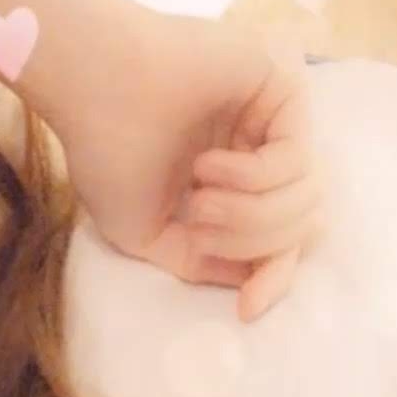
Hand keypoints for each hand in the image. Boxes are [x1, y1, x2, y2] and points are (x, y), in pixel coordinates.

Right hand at [53, 8, 322, 320]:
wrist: (91, 86)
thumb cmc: (108, 152)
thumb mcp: (151, 235)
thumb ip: (201, 262)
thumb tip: (250, 280)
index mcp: (236, 180)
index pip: (283, 239)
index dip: (273, 280)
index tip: (246, 311)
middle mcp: (262, 147)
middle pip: (301, 225)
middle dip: (251, 242)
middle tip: (199, 225)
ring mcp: (276, 116)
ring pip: (305, 196)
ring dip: (249, 215)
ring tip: (200, 198)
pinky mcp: (283, 87)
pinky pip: (296, 158)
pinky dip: (252, 178)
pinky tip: (207, 164)